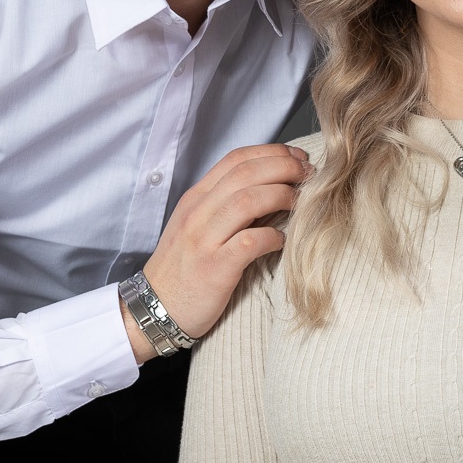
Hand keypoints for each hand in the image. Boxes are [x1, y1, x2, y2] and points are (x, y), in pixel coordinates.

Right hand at [124, 144, 310, 362]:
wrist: (153, 309)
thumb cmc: (183, 268)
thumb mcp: (198, 226)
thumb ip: (226, 206)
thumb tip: (271, 188)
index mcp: (196, 198)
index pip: (236, 160)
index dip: (272, 153)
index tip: (297, 158)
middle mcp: (198, 212)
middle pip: (245, 173)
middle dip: (283, 167)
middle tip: (309, 174)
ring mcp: (204, 239)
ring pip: (247, 201)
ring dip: (281, 195)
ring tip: (301, 202)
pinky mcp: (214, 268)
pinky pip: (250, 242)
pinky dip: (273, 237)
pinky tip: (284, 240)